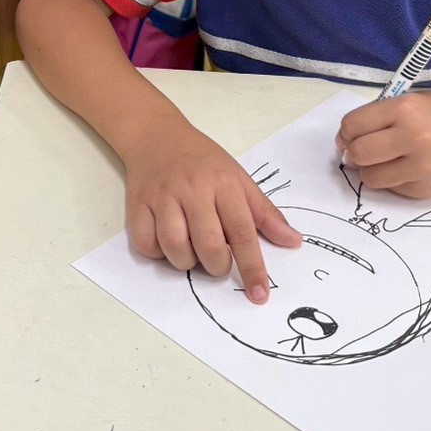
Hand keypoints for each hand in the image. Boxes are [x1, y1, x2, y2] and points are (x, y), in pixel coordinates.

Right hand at [123, 120, 300, 304]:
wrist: (156, 135)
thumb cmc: (202, 160)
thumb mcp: (238, 178)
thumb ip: (265, 213)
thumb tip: (293, 242)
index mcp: (223, 184)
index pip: (242, 232)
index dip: (253, 267)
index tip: (259, 295)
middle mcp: (193, 190)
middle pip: (208, 245)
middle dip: (217, 266)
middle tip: (217, 261)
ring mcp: (163, 196)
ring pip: (175, 248)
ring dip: (186, 261)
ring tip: (190, 249)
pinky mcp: (137, 204)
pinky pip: (146, 244)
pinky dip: (157, 253)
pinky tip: (165, 242)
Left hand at [336, 91, 430, 197]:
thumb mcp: (409, 102)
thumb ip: (376, 118)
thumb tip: (343, 144)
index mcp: (407, 110)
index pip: (354, 125)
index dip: (346, 132)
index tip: (349, 135)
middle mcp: (415, 139)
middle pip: (359, 153)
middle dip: (354, 152)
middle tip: (363, 149)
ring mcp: (422, 168)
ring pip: (370, 177)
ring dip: (370, 169)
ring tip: (385, 159)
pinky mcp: (425, 190)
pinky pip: (391, 189)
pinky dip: (392, 179)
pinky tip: (408, 167)